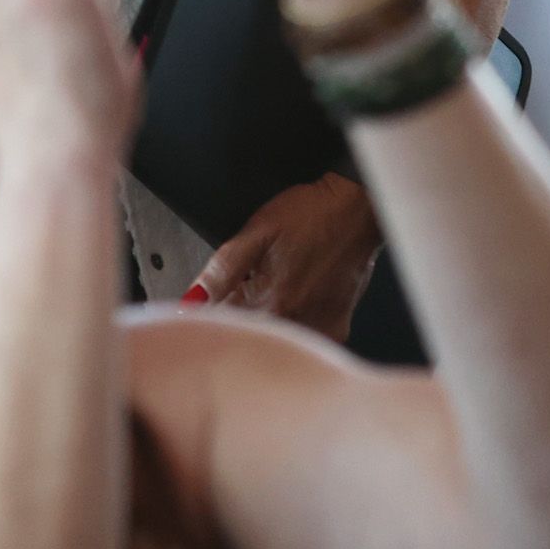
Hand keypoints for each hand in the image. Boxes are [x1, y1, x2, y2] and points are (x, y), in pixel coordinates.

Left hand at [185, 174, 384, 337]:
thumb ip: (223, 269)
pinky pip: (303, 336)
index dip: (212, 313)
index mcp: (272, 301)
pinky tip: (295, 298)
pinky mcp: (337, 329)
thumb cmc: (311, 215)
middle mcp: (297, 322)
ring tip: (278, 285)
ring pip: (277, 338)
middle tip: (249, 285)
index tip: (209, 303)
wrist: (358, 210)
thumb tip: (192, 299)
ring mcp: (320, 329)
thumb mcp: (257, 232)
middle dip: (238, 317)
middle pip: (251, 335)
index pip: (226, 326)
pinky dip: (292, 323)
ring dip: (267, 320)